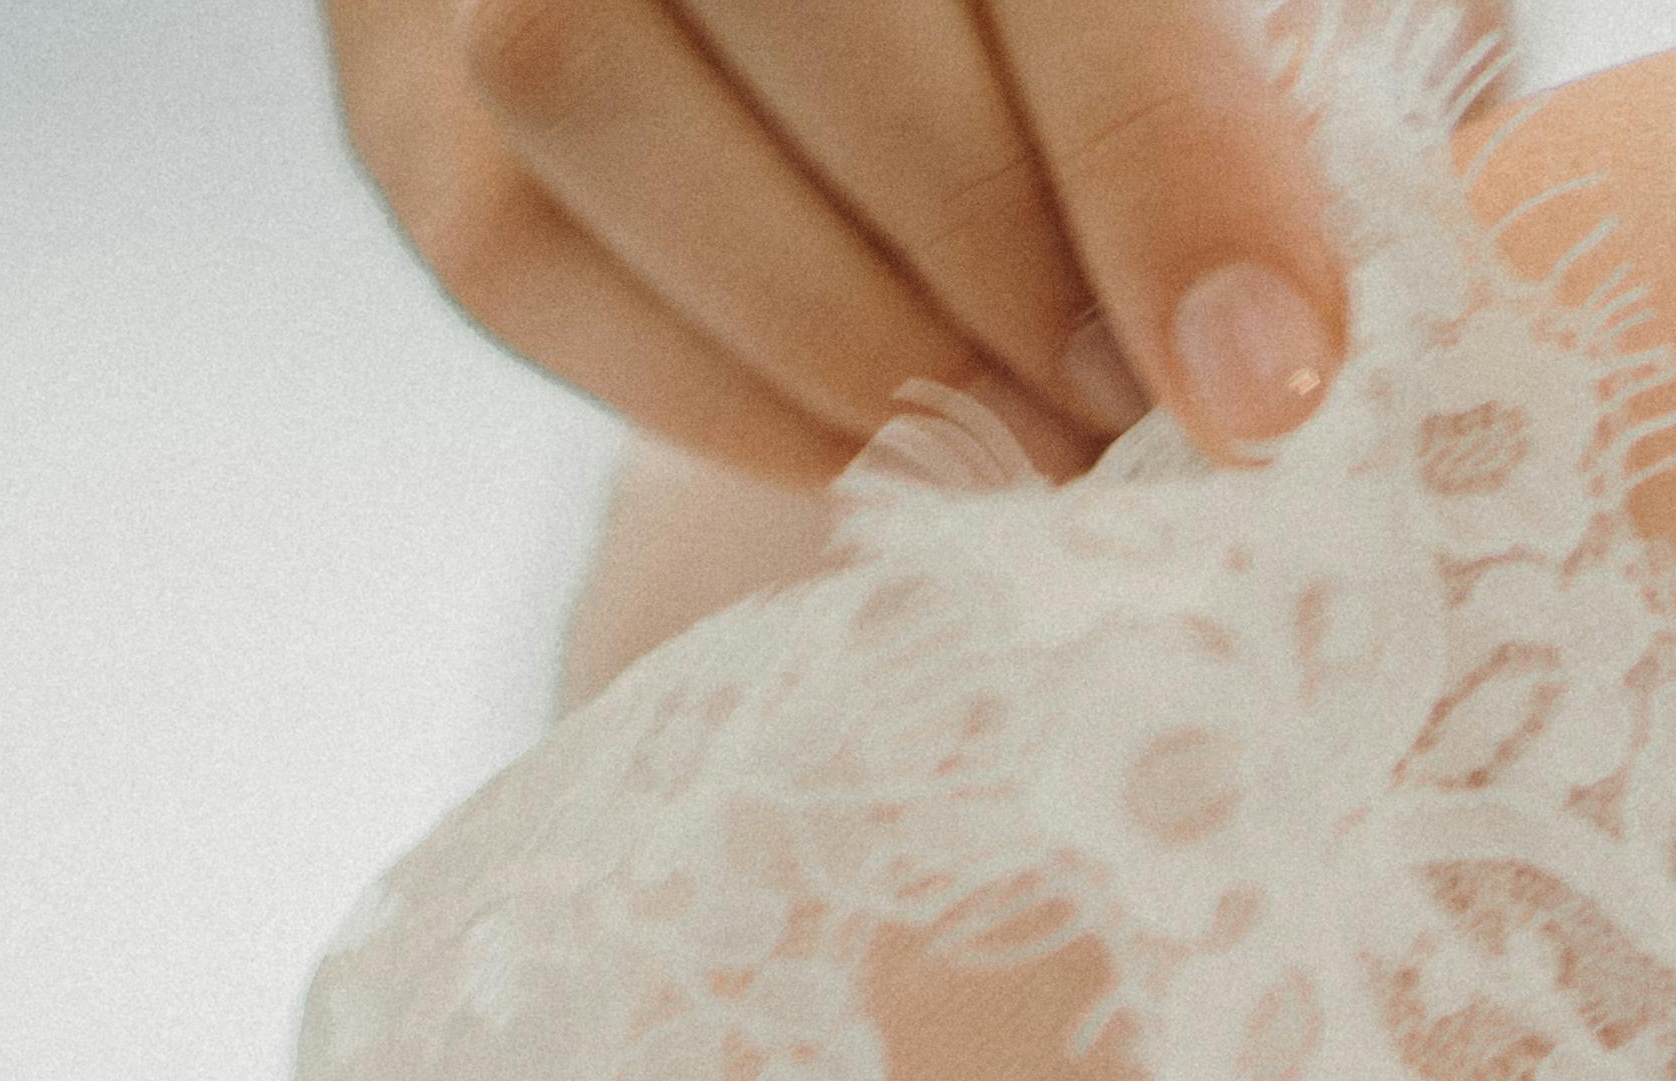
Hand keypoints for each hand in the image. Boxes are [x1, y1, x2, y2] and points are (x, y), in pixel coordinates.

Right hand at [328, 0, 1367, 483]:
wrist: (893, 31)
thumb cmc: (1123, 25)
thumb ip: (1290, 73)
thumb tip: (1292, 324)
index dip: (1158, 162)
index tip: (1269, 382)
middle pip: (806, 3)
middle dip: (1005, 265)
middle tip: (1148, 426)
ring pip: (591, 94)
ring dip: (843, 333)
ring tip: (1027, 443)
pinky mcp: (384, 78)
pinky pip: (512, 249)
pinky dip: (716, 389)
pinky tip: (878, 436)